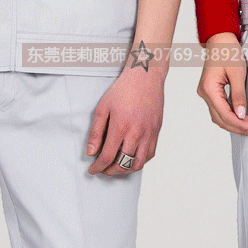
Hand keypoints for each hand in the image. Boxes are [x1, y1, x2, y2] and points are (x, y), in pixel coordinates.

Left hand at [85, 60, 164, 174]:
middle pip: (123, 164)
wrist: (145, 77)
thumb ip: (96, 132)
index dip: (98, 167)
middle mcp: (136, 133)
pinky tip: (131, 158)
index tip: (93, 170)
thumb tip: (91, 152)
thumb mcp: (102, 108)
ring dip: (125, 170)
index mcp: (121, 127)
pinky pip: (150, 154)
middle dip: (110, 171)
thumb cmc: (123, 89)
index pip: (108, 157)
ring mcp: (149, 133)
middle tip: (103, 169)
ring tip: (117, 166)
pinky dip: (139, 161)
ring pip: (138, 163)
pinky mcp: (156, 132)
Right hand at [196, 33, 247, 136]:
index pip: (225, 114)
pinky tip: (245, 122)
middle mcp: (205, 94)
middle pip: (222, 120)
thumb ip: (239, 95)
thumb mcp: (237, 73)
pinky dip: (233, 118)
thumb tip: (241, 116)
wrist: (220, 40)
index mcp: (209, 89)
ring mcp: (207, 94)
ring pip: (221, 118)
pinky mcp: (212, 93)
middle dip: (241, 128)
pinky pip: (221, 111)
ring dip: (237, 126)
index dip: (242, 124)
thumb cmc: (228, 52)